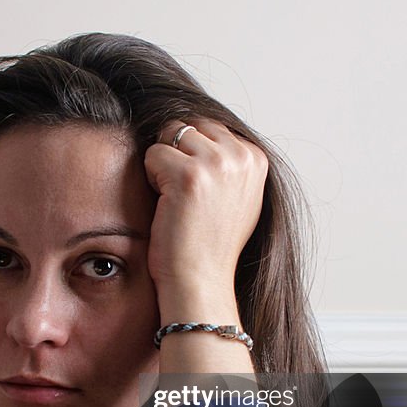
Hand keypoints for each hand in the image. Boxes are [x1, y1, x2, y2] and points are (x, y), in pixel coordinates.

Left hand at [143, 119, 267, 322]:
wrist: (201, 280)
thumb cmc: (210, 244)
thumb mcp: (237, 195)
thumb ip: (229, 162)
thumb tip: (204, 132)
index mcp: (255, 157)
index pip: (209, 127)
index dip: (192, 156)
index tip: (199, 193)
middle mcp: (241, 156)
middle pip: (188, 126)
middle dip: (176, 154)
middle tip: (182, 195)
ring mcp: (217, 164)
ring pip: (170, 136)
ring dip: (162, 165)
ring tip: (174, 199)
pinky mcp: (189, 175)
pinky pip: (153, 154)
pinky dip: (150, 178)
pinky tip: (166, 204)